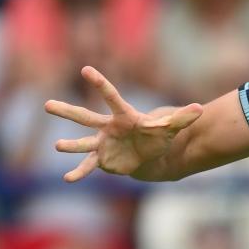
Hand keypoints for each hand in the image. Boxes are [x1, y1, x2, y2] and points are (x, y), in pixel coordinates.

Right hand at [45, 66, 202, 181]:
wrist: (151, 154)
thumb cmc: (158, 135)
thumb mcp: (171, 127)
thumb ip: (183, 117)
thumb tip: (201, 109)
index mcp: (123, 115)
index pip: (111, 97)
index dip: (100, 84)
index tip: (85, 69)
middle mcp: (107, 127)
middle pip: (85, 117)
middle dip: (67, 111)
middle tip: (47, 105)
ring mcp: (102, 143)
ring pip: (82, 143)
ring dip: (70, 145)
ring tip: (57, 146)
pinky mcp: (102, 159)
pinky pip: (88, 166)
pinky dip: (79, 172)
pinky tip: (68, 178)